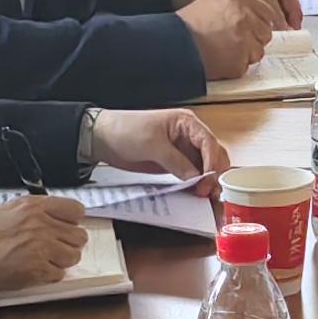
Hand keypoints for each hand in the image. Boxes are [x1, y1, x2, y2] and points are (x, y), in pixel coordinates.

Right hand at [0, 194, 89, 300]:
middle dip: (67, 244)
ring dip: (60, 262)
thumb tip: (55, 221)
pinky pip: (59, 275)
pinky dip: (48, 277)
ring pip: (73, 256)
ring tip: (40, 262)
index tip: (65, 229)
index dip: (72, 222)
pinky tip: (31, 272)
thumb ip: (33, 214)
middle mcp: (40, 223)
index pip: (76, 210)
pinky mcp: (35, 270)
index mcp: (32, 205)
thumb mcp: (5, 212)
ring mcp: (39, 247)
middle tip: (51, 249)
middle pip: (79, 235)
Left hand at [83, 106, 228, 180]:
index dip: (212, 161)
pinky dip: (195, 184)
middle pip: (213, 155)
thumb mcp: (152, 144)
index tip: (208, 179)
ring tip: (205, 195)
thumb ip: (176, 161)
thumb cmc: (126, 130)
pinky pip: (191, 175)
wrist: (103, 138)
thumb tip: (196, 177)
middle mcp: (189, 136)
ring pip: (205, 167)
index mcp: (187, 123)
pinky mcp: (174, 164)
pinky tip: (195, 193)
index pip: (209, 142)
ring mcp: (182, 151)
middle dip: (214, 172)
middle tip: (209, 191)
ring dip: (207, 180)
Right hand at [176, 0, 288, 80]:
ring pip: (259, 50)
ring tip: (224, 51)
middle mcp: (245, 14)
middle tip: (234, 42)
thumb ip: (239, 6)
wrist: (175, 43)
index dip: (260, 23)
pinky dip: (237, 66)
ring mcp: (244, 36)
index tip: (255, 30)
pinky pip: (247, 64)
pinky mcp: (241, 56)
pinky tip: (221, 59)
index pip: (268, 11)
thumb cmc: (191, 24)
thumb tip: (260, 16)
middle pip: (266, 31)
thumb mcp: (215, 2)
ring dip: (245, 54)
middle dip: (254, 39)